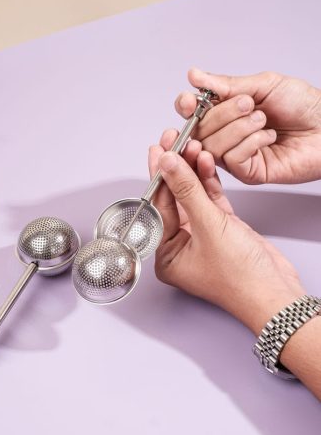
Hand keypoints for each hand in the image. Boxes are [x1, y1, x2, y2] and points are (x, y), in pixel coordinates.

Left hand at [148, 131, 305, 333]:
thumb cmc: (241, 279)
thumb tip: (168, 164)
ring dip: (193, 172)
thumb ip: (187, 191)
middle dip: (175, 170)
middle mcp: (181, 246)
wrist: (276, 293)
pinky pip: (211, 202)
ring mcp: (202, 237)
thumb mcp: (209, 227)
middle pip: (174, 199)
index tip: (158, 151)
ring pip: (193, 197)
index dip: (158, 176)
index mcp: (166, 255)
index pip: (158, 207)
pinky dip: (209, 183)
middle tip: (171, 142)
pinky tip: (205, 162)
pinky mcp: (222, 230)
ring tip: (191, 145)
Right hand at [175, 68, 320, 183]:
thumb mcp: (262, 85)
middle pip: (199, 130)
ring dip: (238, 128)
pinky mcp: (247, 172)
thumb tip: (195, 75)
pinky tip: (268, 137)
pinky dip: (251, 143)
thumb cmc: (303, 105)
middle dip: (222, 114)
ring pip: (212, 146)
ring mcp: (234, 155)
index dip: (186, 107)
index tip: (191, 101)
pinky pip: (231, 159)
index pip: (191, 112)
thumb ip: (226, 84)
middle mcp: (225, 135)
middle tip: (248, 103)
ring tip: (262, 120)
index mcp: (225, 112)